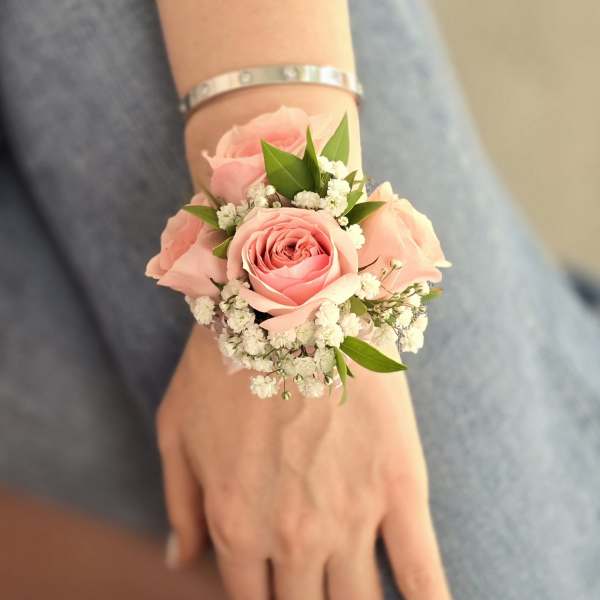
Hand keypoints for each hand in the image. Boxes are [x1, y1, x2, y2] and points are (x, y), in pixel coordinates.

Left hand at [156, 325, 449, 599]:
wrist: (292, 302)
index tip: (278, 589)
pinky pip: (421, 572)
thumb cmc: (225, 360)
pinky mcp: (398, 488)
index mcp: (235, 524)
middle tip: (316, 590)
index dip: (263, 599)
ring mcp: (349, 516)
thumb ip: (180, 504)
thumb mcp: (177, 428)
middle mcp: (290, 535)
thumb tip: (180, 563)